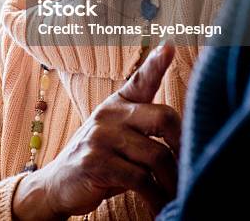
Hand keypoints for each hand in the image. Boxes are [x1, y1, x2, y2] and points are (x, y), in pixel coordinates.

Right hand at [12, 43, 180, 219]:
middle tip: (192, 166)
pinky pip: (139, 180)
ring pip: (156, 155)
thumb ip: (144, 131)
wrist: (57, 184)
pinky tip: (161, 206)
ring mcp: (101, 137)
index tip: (169, 46)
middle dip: (183, 144)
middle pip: (162, 117)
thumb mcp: (118, 138)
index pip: (141, 80)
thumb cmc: (100, 160)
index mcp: (117, 104)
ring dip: (172, 181)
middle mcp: (110, 114)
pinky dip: (156, 197)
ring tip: (178, 195)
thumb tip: (186, 142)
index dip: (156, 63)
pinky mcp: (96, 162)